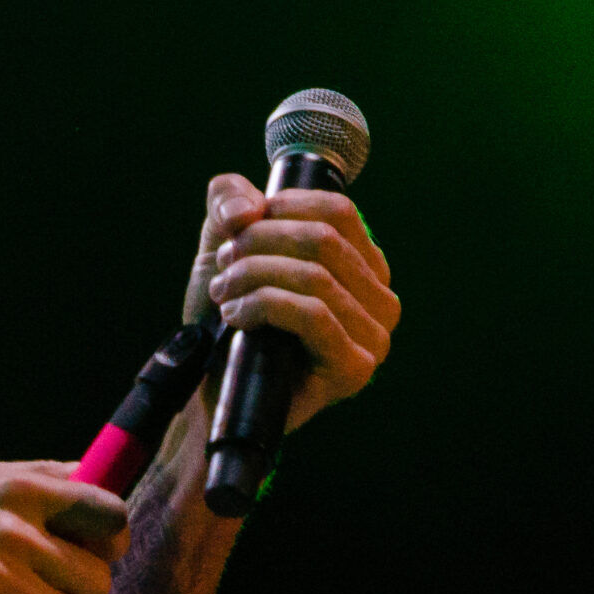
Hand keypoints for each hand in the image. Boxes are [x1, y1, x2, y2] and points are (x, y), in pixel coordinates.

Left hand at [186, 172, 399, 433]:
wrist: (213, 390)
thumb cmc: (228, 317)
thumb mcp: (223, 245)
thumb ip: (229, 203)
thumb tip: (248, 207)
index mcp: (365, 267)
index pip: (338, 211)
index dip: (281, 208)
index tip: (236, 229)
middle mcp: (380, 300)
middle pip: (324, 240)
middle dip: (258, 243)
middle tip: (222, 264)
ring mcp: (374, 338)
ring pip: (315, 276)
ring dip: (253, 275)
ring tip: (222, 292)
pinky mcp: (354, 369)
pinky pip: (313, 315)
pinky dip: (264, 305)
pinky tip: (236, 316)